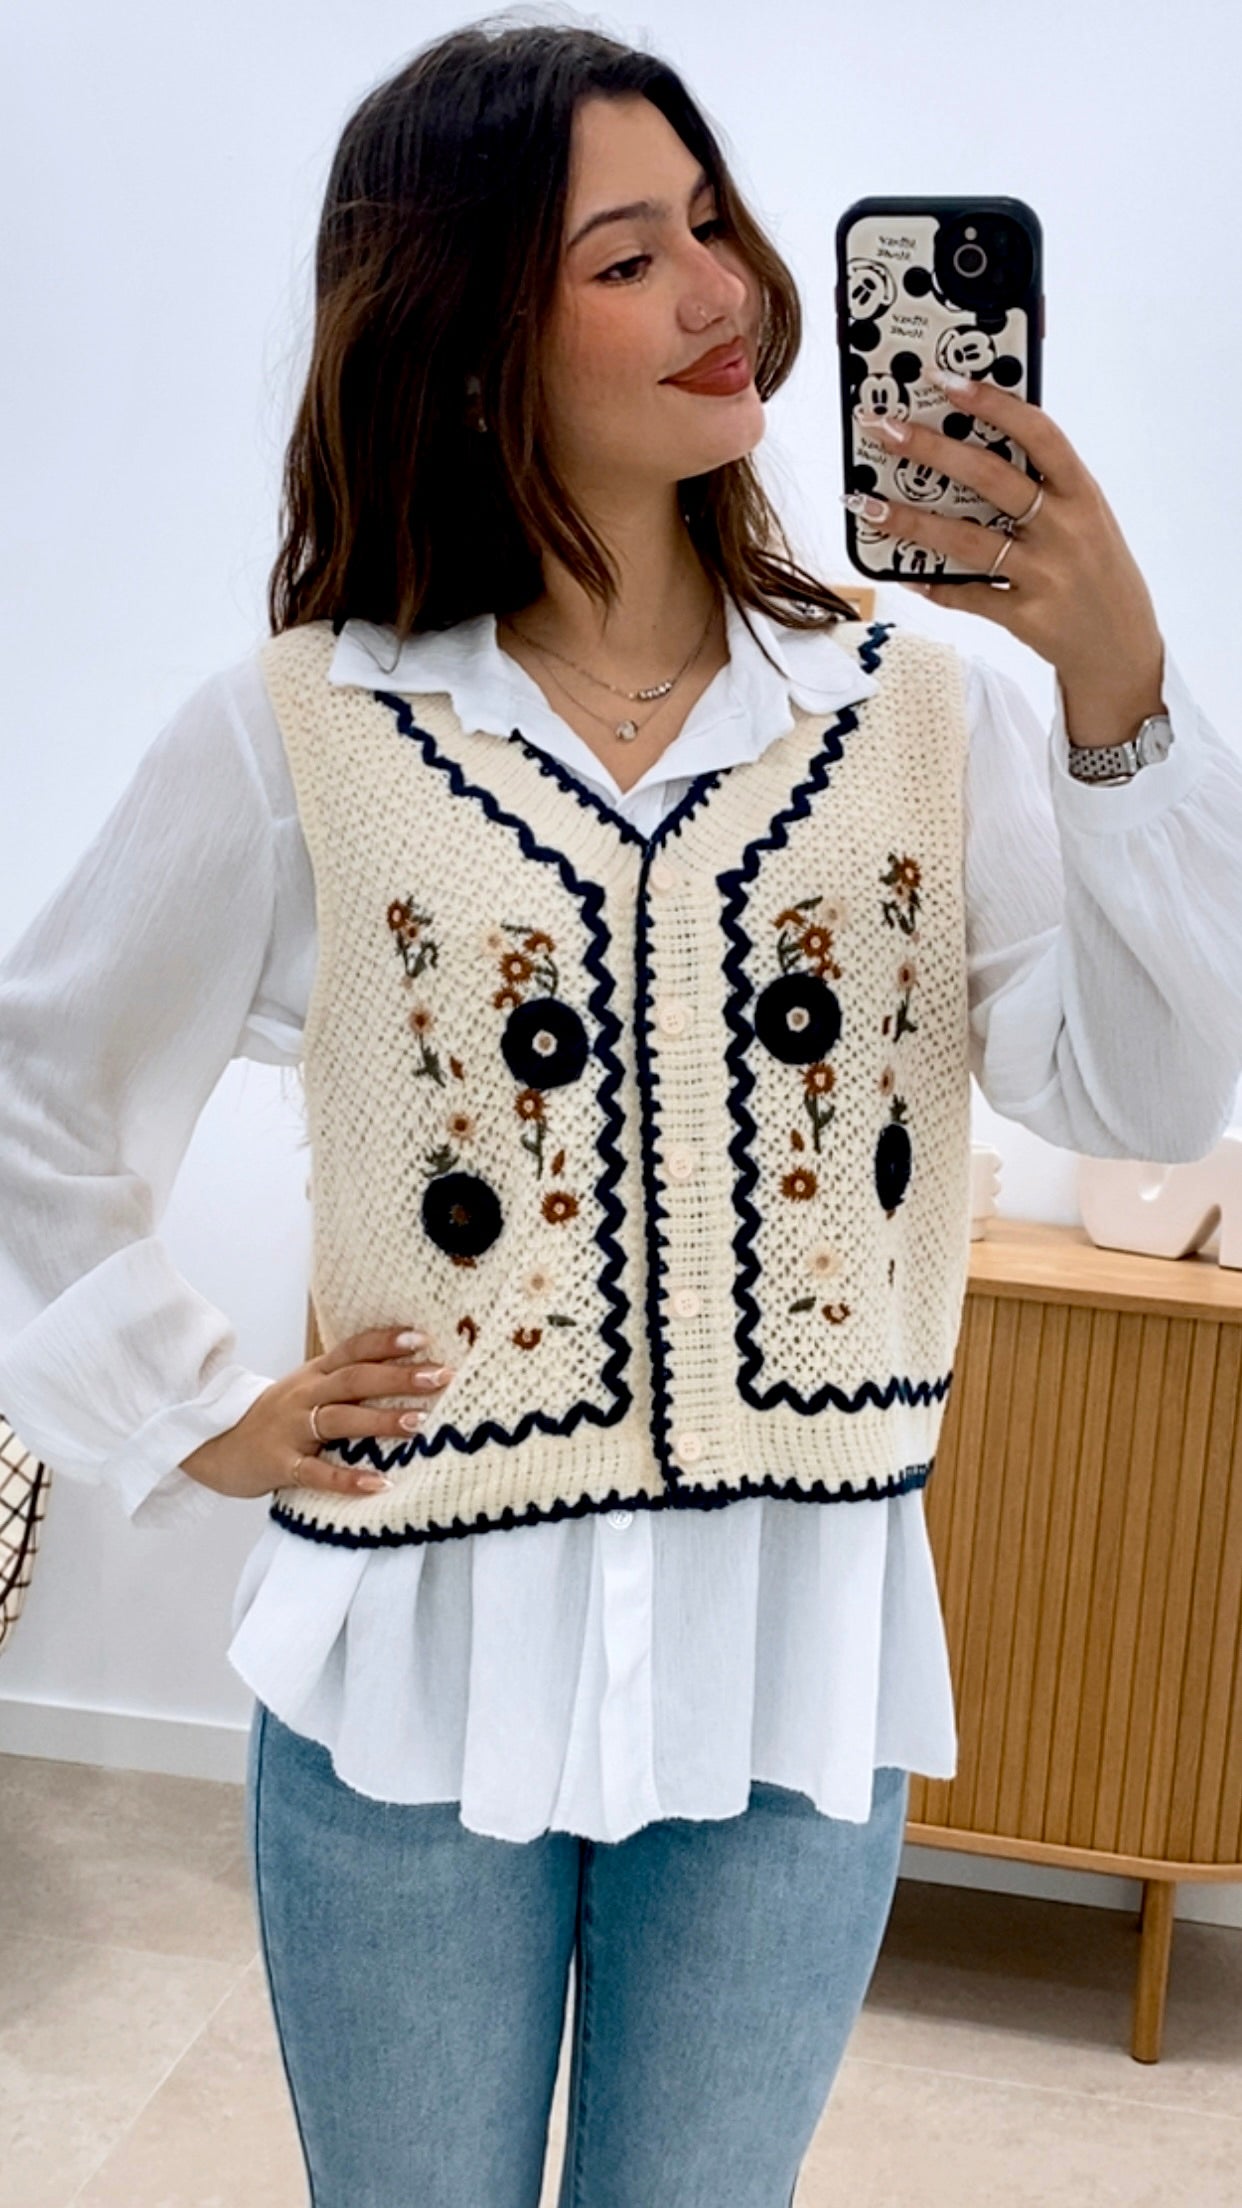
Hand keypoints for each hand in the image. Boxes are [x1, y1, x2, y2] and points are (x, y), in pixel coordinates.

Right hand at [179, 1326, 454, 1499]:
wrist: (212, 1445)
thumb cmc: (274, 1419)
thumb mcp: (306, 1390)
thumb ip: (345, 1383)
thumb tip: (404, 1376)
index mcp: (314, 1374)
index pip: (353, 1349)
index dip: (386, 1341)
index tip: (424, 1337)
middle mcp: (303, 1395)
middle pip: (354, 1380)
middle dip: (398, 1376)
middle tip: (440, 1375)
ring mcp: (290, 1429)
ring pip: (338, 1419)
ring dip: (380, 1420)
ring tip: (419, 1423)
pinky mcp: (279, 1464)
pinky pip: (316, 1472)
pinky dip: (347, 1479)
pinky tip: (378, 1484)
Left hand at [845, 373, 1166, 746]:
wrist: (1120, 647)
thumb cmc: (1096, 569)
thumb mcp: (1087, 517)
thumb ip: (1044, 486)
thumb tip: (973, 445)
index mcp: (1082, 493)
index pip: (1038, 434)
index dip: (993, 403)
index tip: (945, 380)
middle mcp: (1065, 529)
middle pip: (990, 478)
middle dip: (932, 449)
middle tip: (885, 430)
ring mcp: (1046, 575)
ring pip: (967, 539)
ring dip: (911, 520)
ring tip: (867, 504)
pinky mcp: (1026, 617)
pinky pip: (968, 596)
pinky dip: (932, 583)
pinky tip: (900, 571)